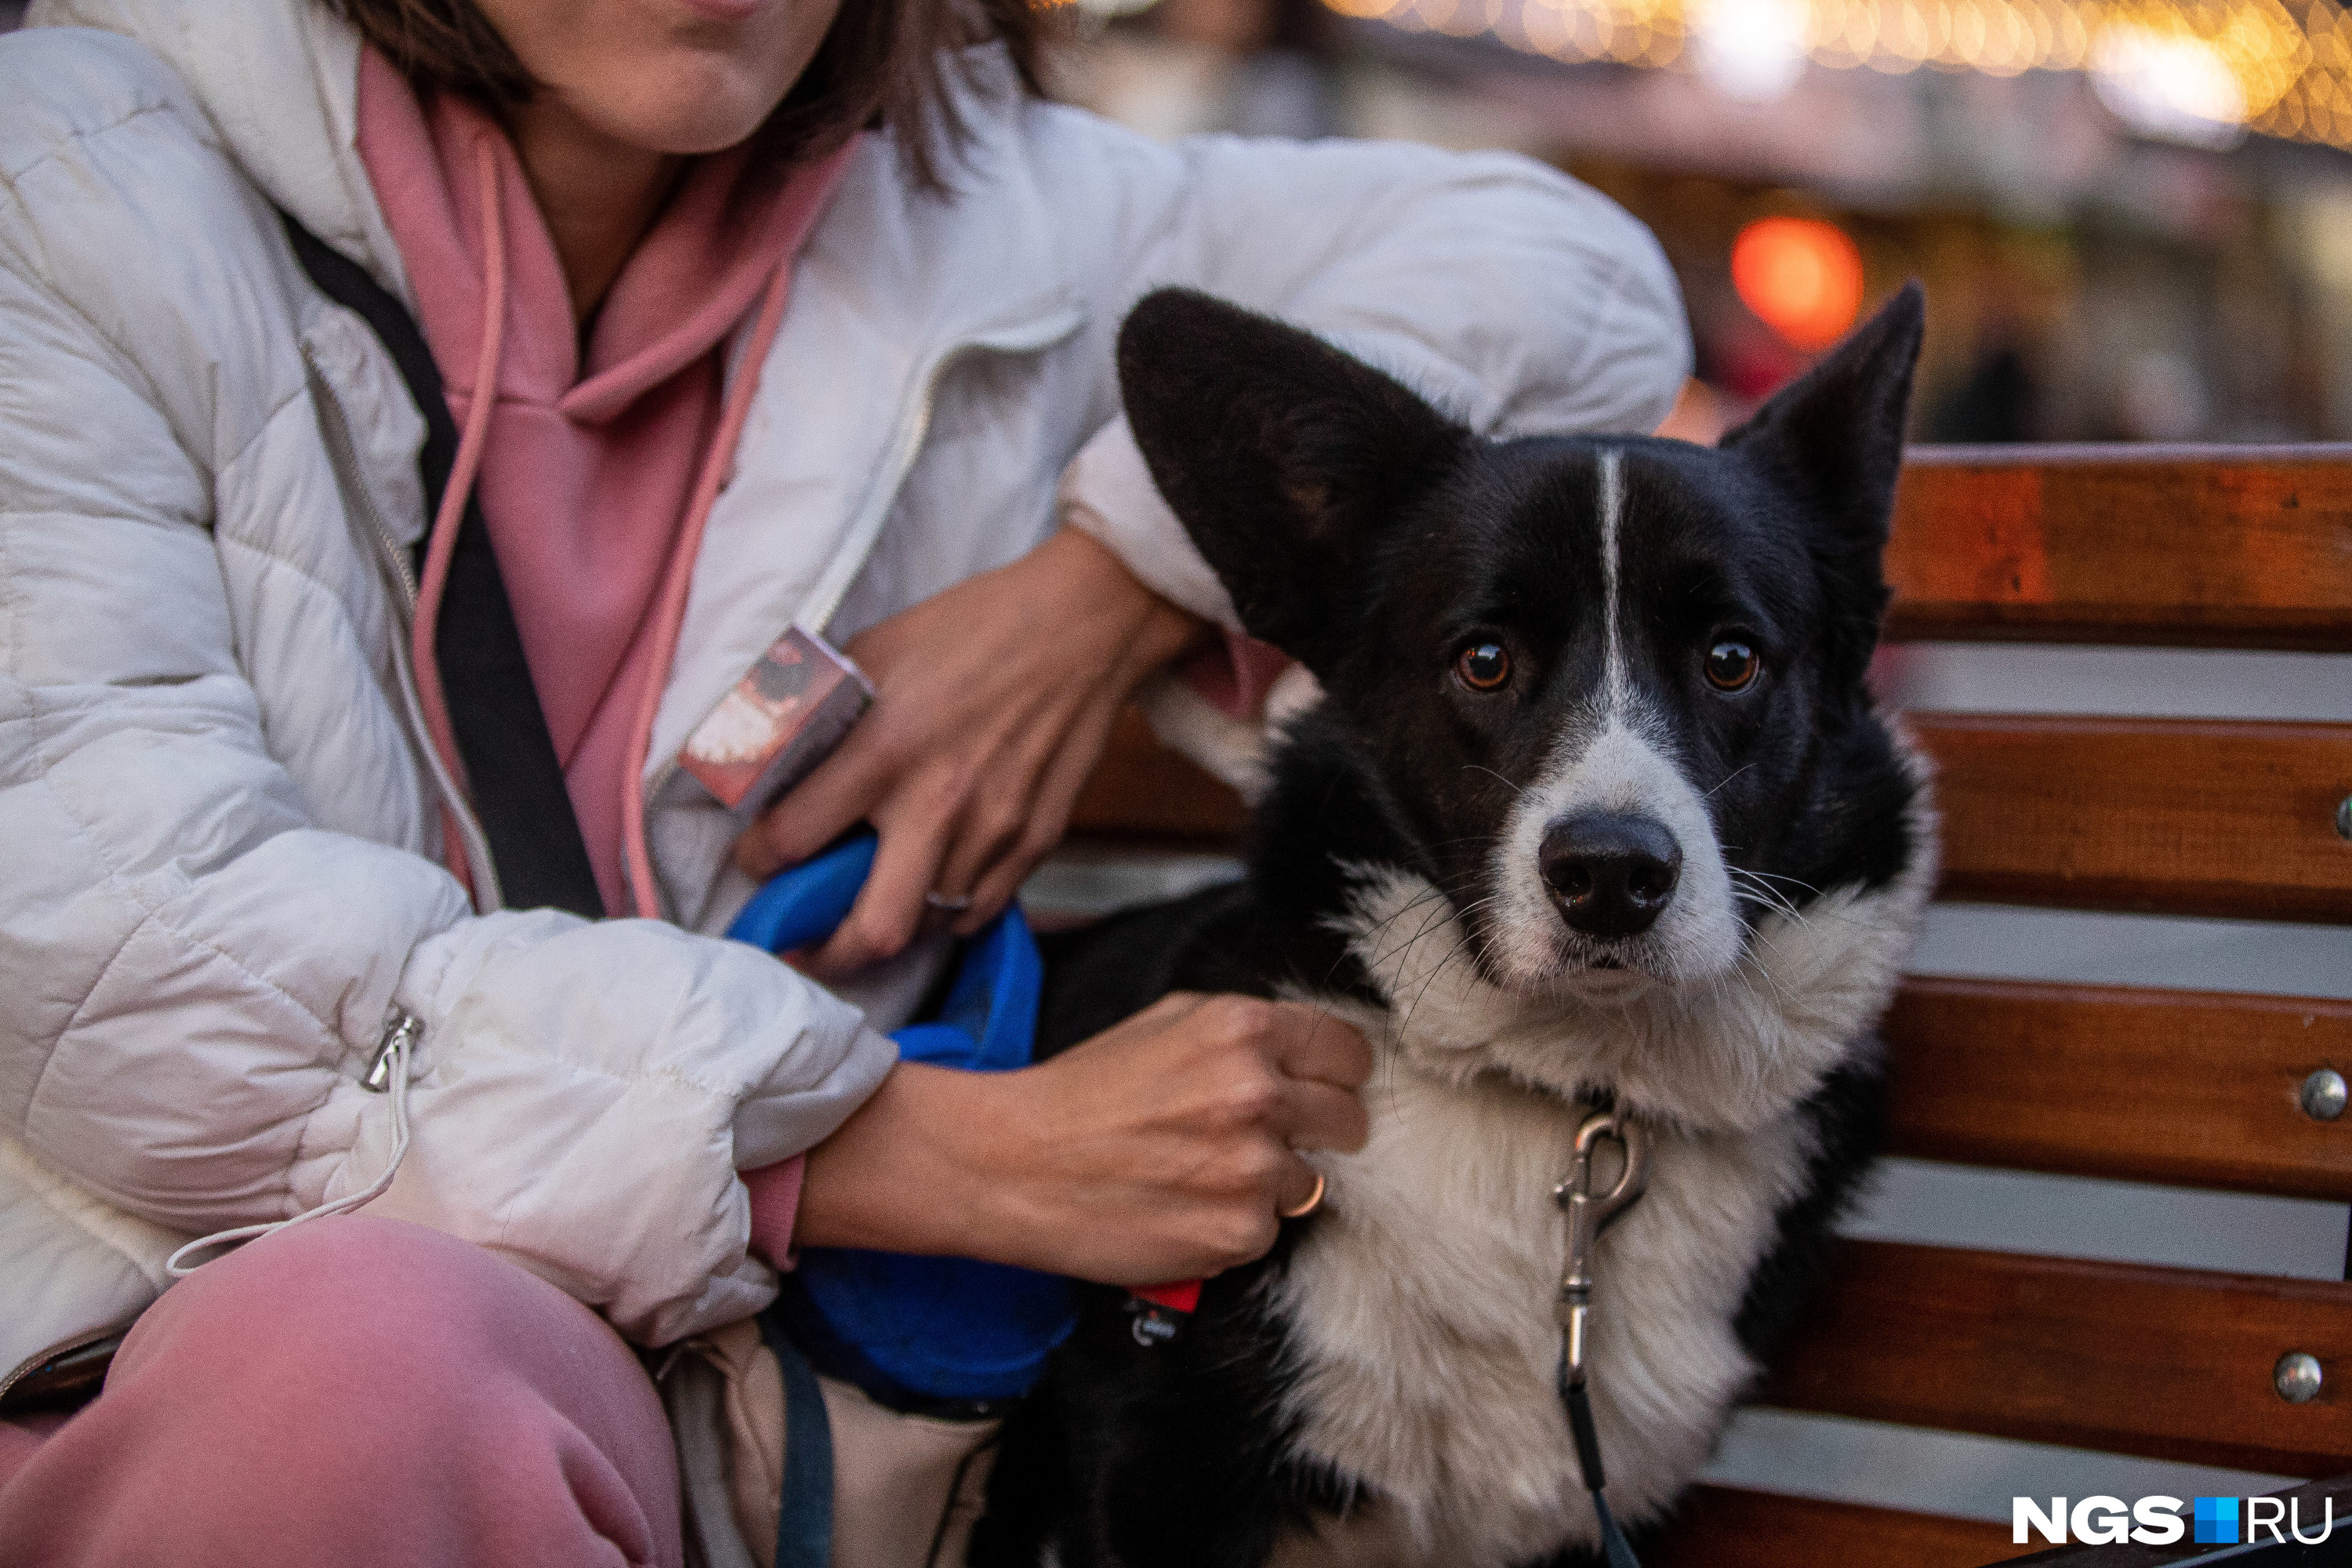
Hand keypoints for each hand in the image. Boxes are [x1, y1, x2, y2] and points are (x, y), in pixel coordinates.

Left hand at [734, 529, 1201, 978]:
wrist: (1081, 623)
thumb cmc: (972, 628)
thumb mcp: (874, 649)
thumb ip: (822, 712)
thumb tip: (768, 759)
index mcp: (884, 747)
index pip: (793, 838)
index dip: (759, 860)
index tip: (757, 861)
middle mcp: (939, 802)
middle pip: (875, 930)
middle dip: (827, 955)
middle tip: (803, 946)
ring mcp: (996, 829)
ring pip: (930, 928)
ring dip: (889, 927)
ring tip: (866, 910)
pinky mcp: (1038, 839)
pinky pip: (981, 910)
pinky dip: (946, 911)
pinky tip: (929, 887)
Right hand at [795, 994, 1373, 1285]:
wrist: (1014, 1164)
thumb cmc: (1084, 1091)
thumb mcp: (1166, 1021)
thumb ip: (1245, 1030)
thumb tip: (1307, 1052)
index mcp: (1244, 1029)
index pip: (1347, 1051)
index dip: (1338, 1072)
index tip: (1327, 1087)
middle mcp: (1259, 1095)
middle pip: (1348, 1118)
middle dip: (1320, 1128)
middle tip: (1270, 1137)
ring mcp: (1253, 1169)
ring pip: (1310, 1180)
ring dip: (1271, 1182)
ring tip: (1202, 1174)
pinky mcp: (1239, 1233)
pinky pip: (1268, 1230)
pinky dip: (1236, 1225)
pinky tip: (1184, 1208)